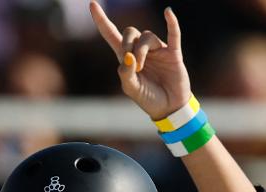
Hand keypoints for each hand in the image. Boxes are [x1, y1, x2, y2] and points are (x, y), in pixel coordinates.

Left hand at [89, 1, 190, 119]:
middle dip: (127, 43)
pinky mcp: (173, 53)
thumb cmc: (148, 99)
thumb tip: (128, 55)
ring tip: (141, 68)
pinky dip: (172, 23)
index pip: (111, 34)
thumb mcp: (131, 89)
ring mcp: (158, 50)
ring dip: (142, 50)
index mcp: (126, 58)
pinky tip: (167, 13)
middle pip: (130, 32)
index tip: (92, 5)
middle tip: (131, 62)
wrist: (169, 108)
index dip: (102, 21)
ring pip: (147, 36)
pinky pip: (173, 34)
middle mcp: (141, 50)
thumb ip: (125, 73)